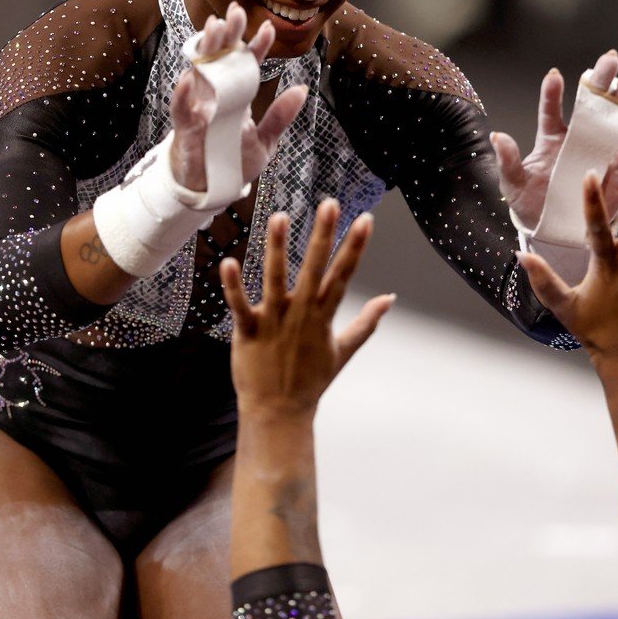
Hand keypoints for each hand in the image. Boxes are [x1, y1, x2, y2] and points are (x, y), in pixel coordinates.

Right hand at [169, 2, 307, 191]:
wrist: (211, 189)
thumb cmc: (234, 162)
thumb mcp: (265, 142)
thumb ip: (280, 117)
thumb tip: (302, 90)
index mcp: (238, 96)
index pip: (247, 65)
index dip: (256, 46)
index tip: (268, 27)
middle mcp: (217, 95)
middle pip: (222, 58)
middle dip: (229, 35)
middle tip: (236, 11)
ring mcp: (199, 108)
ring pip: (200, 72)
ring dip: (206, 50)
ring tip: (214, 28)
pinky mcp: (186, 127)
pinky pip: (182, 107)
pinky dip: (184, 94)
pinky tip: (190, 77)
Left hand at [220, 200, 395, 414]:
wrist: (280, 414)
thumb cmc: (310, 381)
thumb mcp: (343, 351)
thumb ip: (366, 322)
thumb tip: (389, 299)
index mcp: (323, 316)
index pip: (344, 275)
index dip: (355, 247)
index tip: (366, 219)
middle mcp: (301, 315)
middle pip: (316, 269)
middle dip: (324, 236)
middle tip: (331, 204)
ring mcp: (274, 322)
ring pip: (276, 280)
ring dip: (278, 249)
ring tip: (281, 216)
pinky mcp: (248, 332)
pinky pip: (240, 306)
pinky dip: (233, 286)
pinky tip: (227, 262)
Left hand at [491, 50, 617, 230]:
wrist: (555, 229)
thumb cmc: (531, 203)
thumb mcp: (514, 184)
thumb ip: (509, 161)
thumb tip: (498, 136)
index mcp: (552, 138)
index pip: (552, 110)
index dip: (553, 93)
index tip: (555, 75)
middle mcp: (578, 139)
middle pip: (591, 104)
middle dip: (600, 81)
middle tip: (610, 59)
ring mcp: (601, 151)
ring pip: (617, 120)